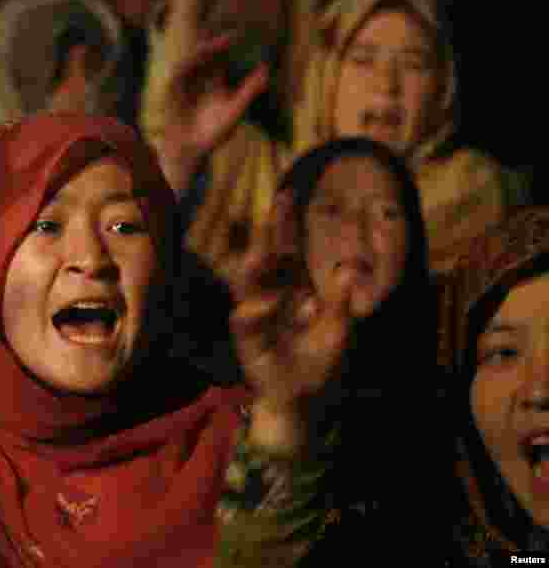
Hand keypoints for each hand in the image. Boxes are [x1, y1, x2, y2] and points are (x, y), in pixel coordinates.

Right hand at [154, 33, 268, 192]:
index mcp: (218, 83)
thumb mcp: (235, 111)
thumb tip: (266, 71)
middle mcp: (202, 79)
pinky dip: (188, 62)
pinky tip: (198, 56)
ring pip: (195, 60)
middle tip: (231, 35)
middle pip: (210, 55)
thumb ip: (249, 91)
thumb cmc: (215, 133)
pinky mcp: (174, 88)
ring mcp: (187, 82)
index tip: (241, 36)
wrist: (190, 148)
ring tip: (216, 44)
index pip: (224, 60)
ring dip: (204, 50)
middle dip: (218, 44)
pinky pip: (180, 71)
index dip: (231, 48)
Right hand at [230, 192, 351, 454]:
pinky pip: (245, 322)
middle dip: (270, 233)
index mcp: (292, 289)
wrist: (302, 402)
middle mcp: (270, 296)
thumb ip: (342, 301)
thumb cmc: (319, 365)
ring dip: (253, 269)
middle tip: (275, 205)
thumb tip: (350, 266)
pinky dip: (253, 313)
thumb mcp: (339, 330)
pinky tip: (264, 306)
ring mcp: (256, 316)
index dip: (286, 224)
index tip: (287, 194)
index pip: (287, 250)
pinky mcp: (247, 340)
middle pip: (267, 258)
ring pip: (249, 286)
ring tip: (260, 253)